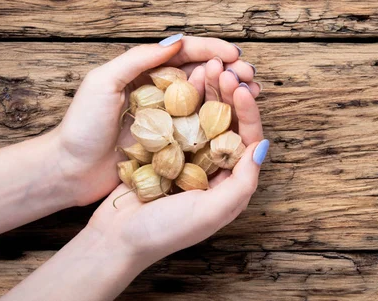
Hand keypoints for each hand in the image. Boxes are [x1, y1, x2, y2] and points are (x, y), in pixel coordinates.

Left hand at [52, 35, 247, 205]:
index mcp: (145, 72)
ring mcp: (167, 118)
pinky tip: (237, 120)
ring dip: (230, 94)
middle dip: (229, 71)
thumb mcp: (103, 83)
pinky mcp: (170, 143)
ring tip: (251, 93)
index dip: (212, 51)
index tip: (234, 55)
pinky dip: (220, 121)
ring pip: (206, 99)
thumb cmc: (81, 126)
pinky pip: (200, 127)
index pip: (185, 54)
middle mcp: (160, 92)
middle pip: (202, 75)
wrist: (69, 170)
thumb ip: (138, 59)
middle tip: (250, 76)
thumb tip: (177, 42)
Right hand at [86, 60, 267, 264]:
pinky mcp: (165, 153)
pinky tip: (182, 81)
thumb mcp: (210, 212)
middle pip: (228, 124)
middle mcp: (213, 169)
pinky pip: (178, 121)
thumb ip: (241, 183)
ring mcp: (189, 159)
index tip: (240, 89)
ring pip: (204, 117)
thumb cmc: (165, 232)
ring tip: (206, 67)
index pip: (247, 140)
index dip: (247, 113)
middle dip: (228, 95)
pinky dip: (182, 101)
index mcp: (230, 183)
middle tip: (222, 69)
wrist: (116, 240)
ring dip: (207, 92)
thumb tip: (262, 147)